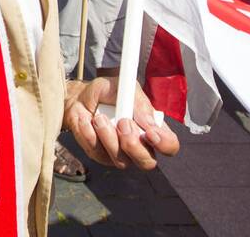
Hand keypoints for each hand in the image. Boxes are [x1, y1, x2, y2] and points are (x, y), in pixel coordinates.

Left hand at [63, 76, 178, 169]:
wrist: (79, 97)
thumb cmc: (107, 92)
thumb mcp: (123, 88)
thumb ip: (138, 103)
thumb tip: (149, 123)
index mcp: (152, 128)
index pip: (169, 146)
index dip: (164, 144)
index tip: (150, 132)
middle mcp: (139, 145)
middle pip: (147, 162)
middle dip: (134, 145)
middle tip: (123, 122)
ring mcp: (120, 154)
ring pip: (121, 160)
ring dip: (108, 137)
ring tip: (99, 117)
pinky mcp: (100, 156)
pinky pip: (98, 153)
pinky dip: (90, 135)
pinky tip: (87, 120)